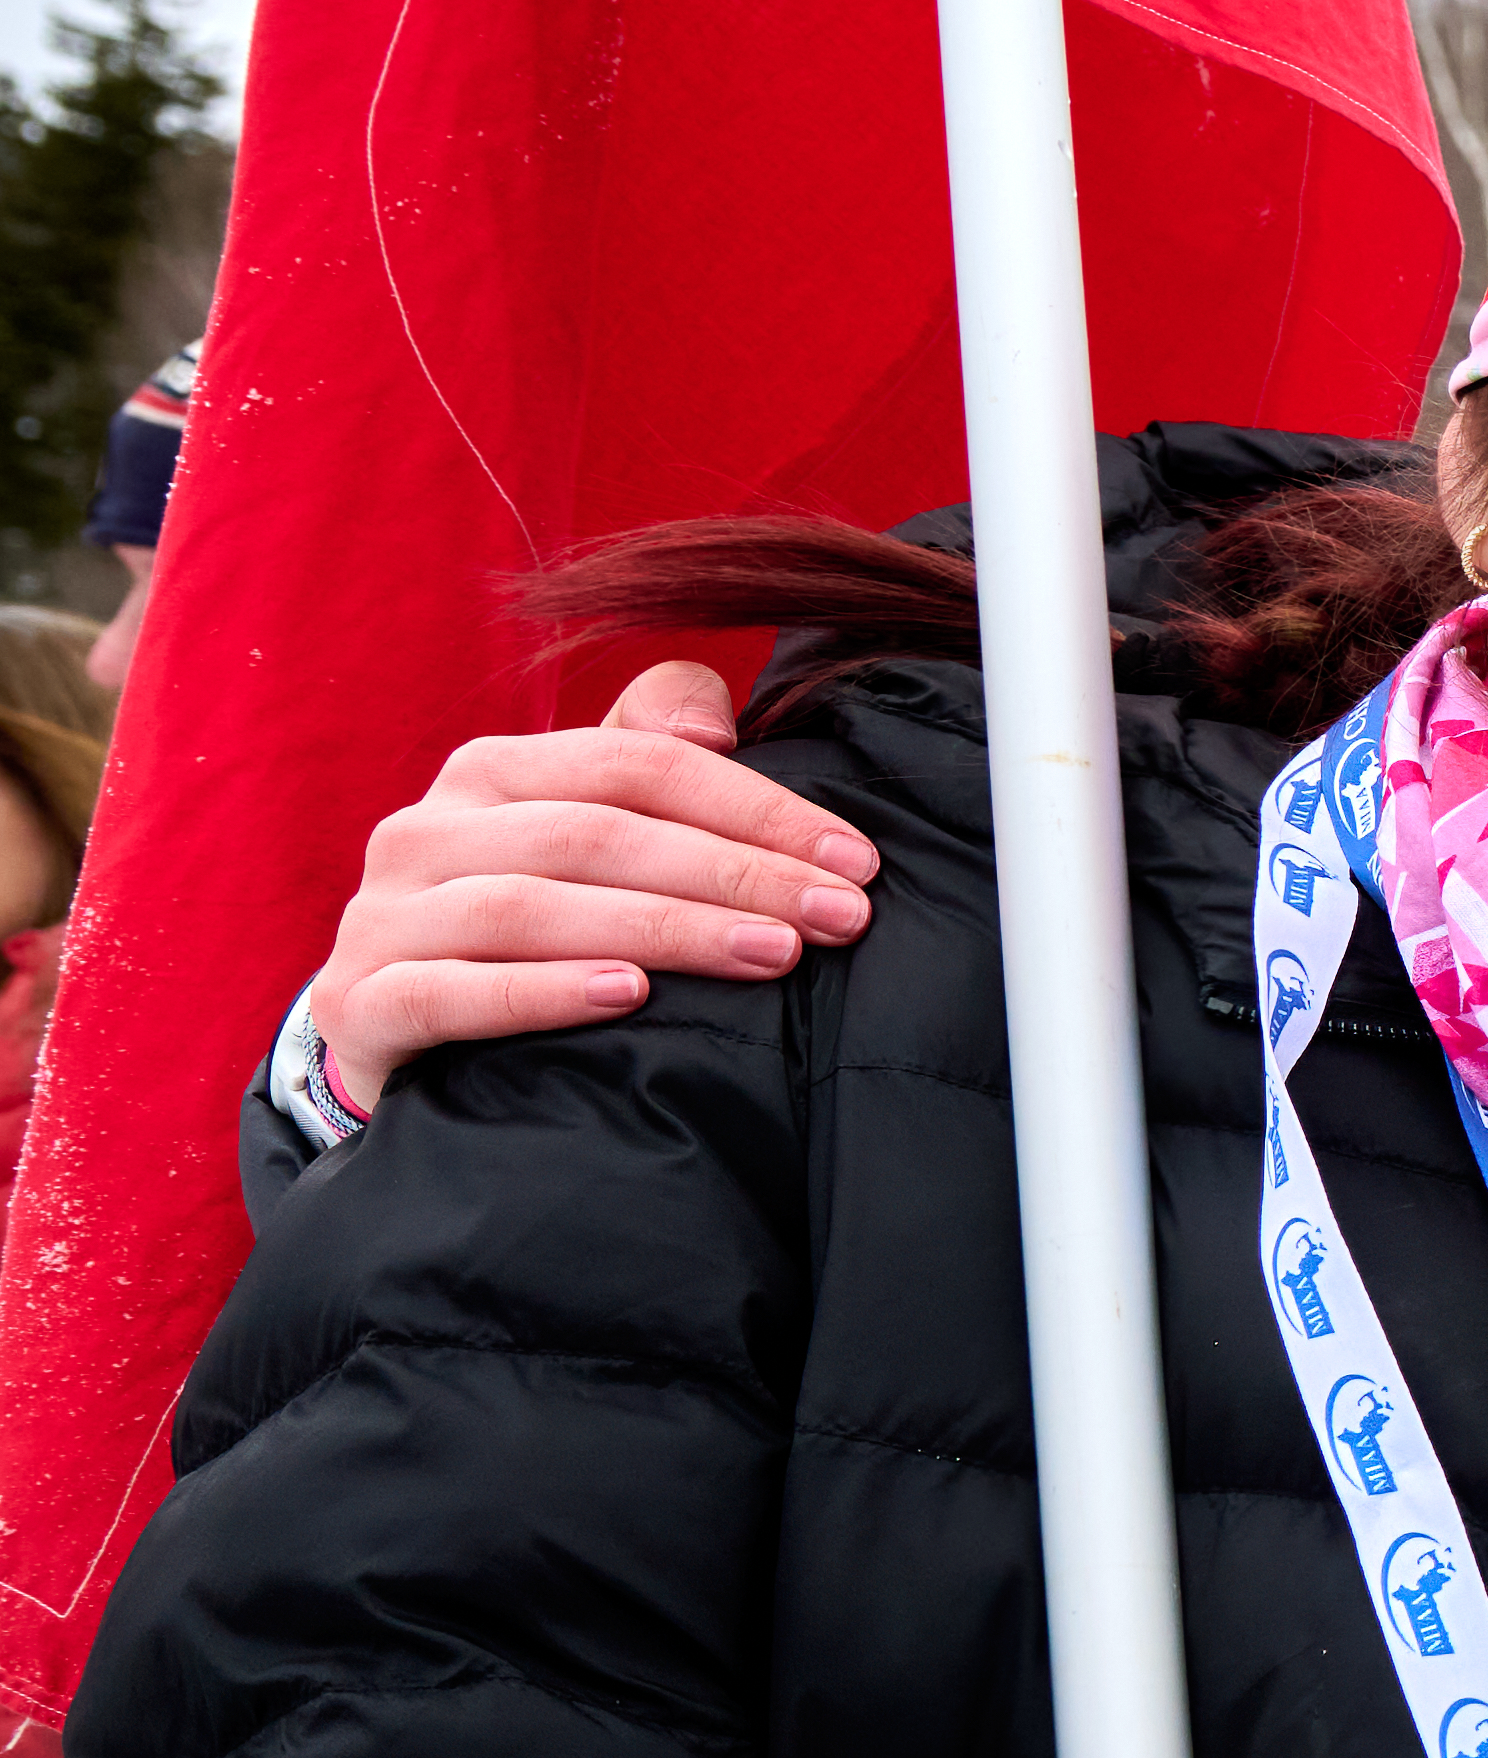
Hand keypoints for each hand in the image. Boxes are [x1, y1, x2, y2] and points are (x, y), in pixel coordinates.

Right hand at [315, 656, 878, 1109]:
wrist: (401, 1037)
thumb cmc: (530, 927)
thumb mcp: (586, 831)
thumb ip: (648, 755)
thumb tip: (712, 720)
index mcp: (492, 774)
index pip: (636, 765)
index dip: (754, 806)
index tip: (856, 861)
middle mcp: (425, 831)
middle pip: (595, 834)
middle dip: (732, 873)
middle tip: (838, 917)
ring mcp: (384, 916)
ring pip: (532, 908)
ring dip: (664, 929)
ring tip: (771, 954)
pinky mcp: (361, 1003)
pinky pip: (452, 993)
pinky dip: (543, 992)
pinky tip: (628, 996)